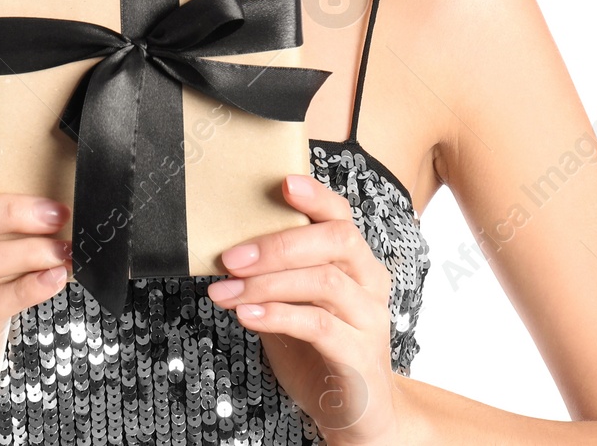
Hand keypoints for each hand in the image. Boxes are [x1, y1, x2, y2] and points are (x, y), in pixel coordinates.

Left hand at [206, 173, 401, 444]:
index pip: (341, 215)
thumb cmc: (319, 350)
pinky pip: (320, 325)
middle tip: (230, 257)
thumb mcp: (293, 302)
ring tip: (226, 291)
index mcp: (356, 262)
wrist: (355, 412)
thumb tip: (226, 247)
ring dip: (267, 283)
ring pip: (323, 281)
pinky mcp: (361, 356)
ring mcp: (370, 319)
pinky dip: (279, 315)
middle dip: (278, 244)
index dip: (315, 195)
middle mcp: (370, 283)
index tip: (283, 182)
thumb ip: (274, 274)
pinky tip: (247, 315)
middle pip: (336, 240)